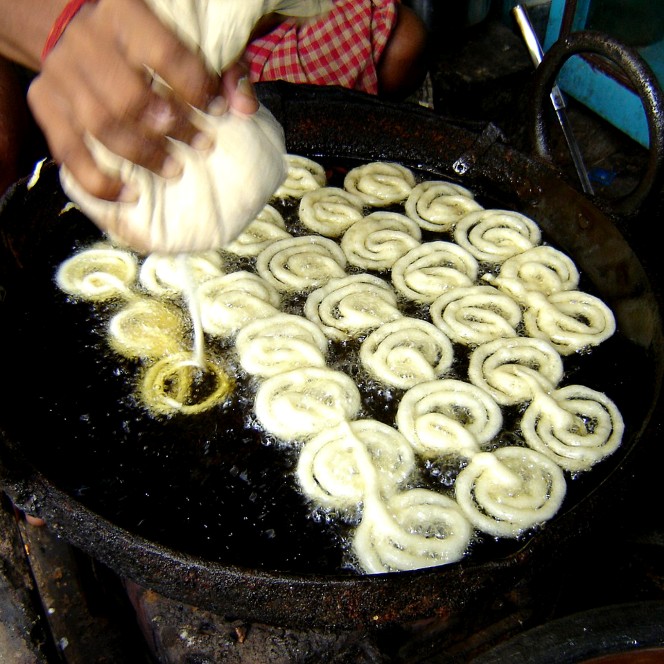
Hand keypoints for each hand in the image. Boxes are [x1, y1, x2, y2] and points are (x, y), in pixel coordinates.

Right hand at [27, 0, 257, 201]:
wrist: (70, 25)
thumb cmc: (143, 41)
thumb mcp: (188, 39)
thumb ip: (225, 69)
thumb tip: (244, 109)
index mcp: (125, 14)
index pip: (165, 54)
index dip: (196, 88)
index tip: (218, 111)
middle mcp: (87, 40)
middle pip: (129, 96)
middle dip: (171, 127)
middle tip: (201, 146)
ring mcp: (61, 74)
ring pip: (100, 125)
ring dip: (142, 154)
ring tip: (173, 170)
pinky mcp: (46, 105)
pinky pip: (68, 151)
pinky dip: (98, 180)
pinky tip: (127, 194)